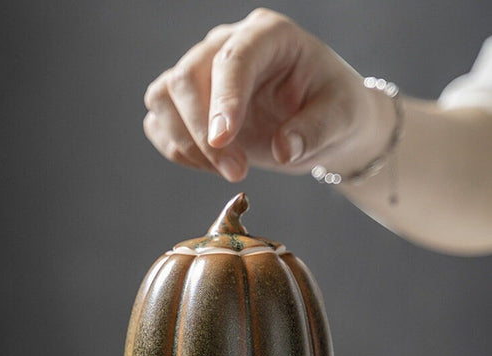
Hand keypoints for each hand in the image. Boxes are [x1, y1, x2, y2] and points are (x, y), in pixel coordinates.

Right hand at [143, 8, 394, 181]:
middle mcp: (228, 46)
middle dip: (201, 133)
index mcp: (268, 36)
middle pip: (185, 78)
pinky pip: (160, 122)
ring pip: (162, 97)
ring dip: (184, 142)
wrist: (322, 123)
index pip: (232, 59)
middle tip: (235, 172)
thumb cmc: (334, 110)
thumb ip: (315, 130)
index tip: (223, 141)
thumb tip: (283, 149)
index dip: (223, 100)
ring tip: (225, 170)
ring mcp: (204, 74)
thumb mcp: (341, 118)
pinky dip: (176, 148)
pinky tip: (210, 165)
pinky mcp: (191, 104)